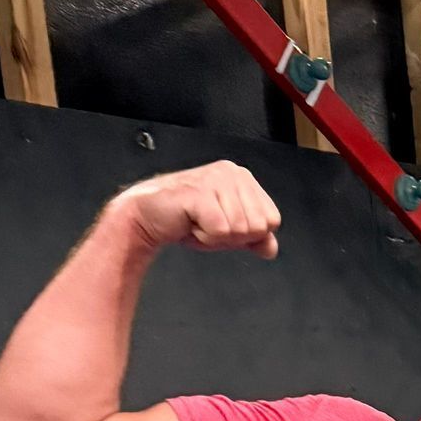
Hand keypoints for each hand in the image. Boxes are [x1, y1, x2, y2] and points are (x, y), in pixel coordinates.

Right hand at [114, 161, 280, 259]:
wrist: (147, 217)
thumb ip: (254, 239)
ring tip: (197, 222)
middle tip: (208, 224)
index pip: (272, 221)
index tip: (223, 224)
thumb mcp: (229, 232)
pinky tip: (190, 222)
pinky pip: (221, 231)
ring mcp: (216, 180)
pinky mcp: (200, 192)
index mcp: (243, 178)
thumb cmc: (186, 219)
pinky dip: (204, 236)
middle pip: (258, 227)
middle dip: (233, 236)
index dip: (249, 234)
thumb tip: (271, 248)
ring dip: (216, 236)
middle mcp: (232, 173)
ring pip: (240, 230)